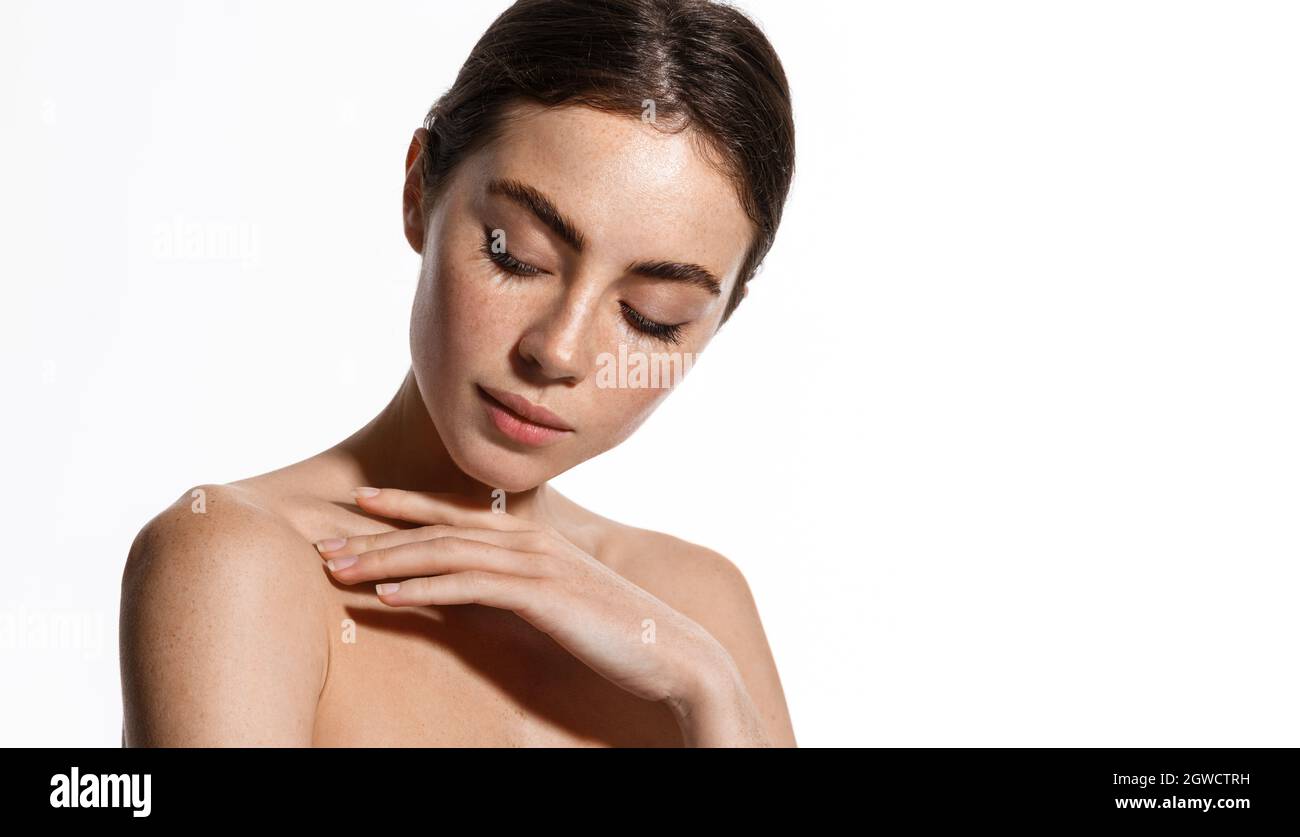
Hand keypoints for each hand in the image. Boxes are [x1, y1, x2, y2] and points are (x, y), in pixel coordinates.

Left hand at [315, 487, 727, 706]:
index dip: (404, 505)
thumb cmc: (616, 630)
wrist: (672, 650)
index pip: (456, 513)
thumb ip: (519, 586)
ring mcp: (537, 563)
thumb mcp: (560, 599)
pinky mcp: (541, 594)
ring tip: (337, 569)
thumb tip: (477, 590)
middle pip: (438, 529)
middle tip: (324, 542)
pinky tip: (385, 597)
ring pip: (444, 552)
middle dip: (376, 534)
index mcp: (533, 536)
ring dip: (385, 559)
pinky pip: (469, 586)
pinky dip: (422, 588)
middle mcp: (530, 539)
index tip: (358, 502)